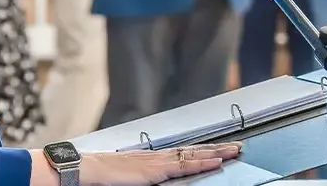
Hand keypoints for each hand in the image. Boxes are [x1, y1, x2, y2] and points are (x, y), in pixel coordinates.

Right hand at [74, 143, 241, 184]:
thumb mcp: (132, 175)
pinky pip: (185, 166)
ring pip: (195, 155)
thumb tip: (153, 178)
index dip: (205, 150)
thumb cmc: (105, 175)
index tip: (222, 149)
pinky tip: (216, 162)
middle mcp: (160, 156)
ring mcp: (159, 161)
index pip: (186, 152)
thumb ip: (147, 174)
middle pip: (195, 150)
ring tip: (234, 151)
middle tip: (238, 147)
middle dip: (218, 148)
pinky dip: (203, 163)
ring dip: (217, 153)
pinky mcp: (157, 170)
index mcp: (154, 158)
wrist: (89, 170)